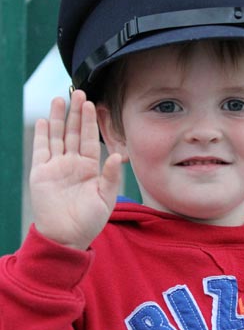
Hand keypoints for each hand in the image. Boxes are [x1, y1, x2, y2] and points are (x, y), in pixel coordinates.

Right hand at [30, 90, 122, 249]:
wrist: (66, 237)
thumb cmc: (89, 222)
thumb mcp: (105, 199)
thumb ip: (110, 177)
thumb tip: (116, 156)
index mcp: (89, 169)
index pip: (89, 139)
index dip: (89, 122)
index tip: (91, 103)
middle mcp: (72, 164)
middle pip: (72, 133)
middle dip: (75, 113)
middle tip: (78, 92)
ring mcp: (55, 167)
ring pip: (56, 137)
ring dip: (58, 118)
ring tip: (59, 99)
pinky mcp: (40, 173)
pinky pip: (41, 150)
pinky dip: (43, 135)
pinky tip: (45, 120)